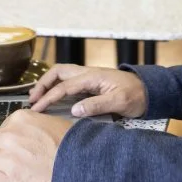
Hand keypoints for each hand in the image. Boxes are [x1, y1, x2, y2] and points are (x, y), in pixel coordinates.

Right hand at [29, 65, 146, 118]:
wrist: (150, 91)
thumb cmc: (137, 95)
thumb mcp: (119, 101)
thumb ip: (97, 105)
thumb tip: (75, 109)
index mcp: (92, 77)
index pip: (64, 87)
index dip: (48, 98)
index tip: (37, 109)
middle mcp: (88, 74)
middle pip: (58, 72)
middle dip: (43, 84)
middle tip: (32, 99)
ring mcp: (90, 78)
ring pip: (63, 75)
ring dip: (48, 84)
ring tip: (38, 97)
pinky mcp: (92, 84)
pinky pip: (70, 82)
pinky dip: (58, 87)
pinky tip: (54, 97)